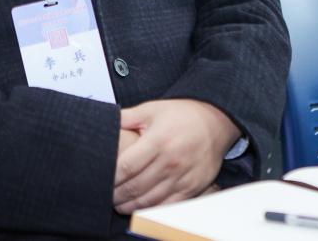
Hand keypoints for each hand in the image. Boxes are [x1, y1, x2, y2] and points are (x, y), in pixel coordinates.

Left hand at [112, 99, 238, 213]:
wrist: (215, 122)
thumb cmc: (181, 115)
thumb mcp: (152, 109)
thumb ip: (127, 117)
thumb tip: (105, 122)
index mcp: (158, 141)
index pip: (127, 166)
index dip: (112, 177)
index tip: (102, 180)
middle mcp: (171, 161)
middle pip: (136, 187)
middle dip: (117, 195)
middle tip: (107, 196)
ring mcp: (183, 176)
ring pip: (150, 200)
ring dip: (131, 206)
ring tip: (119, 204)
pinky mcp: (192, 187)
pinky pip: (168, 205)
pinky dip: (152, 209)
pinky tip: (141, 208)